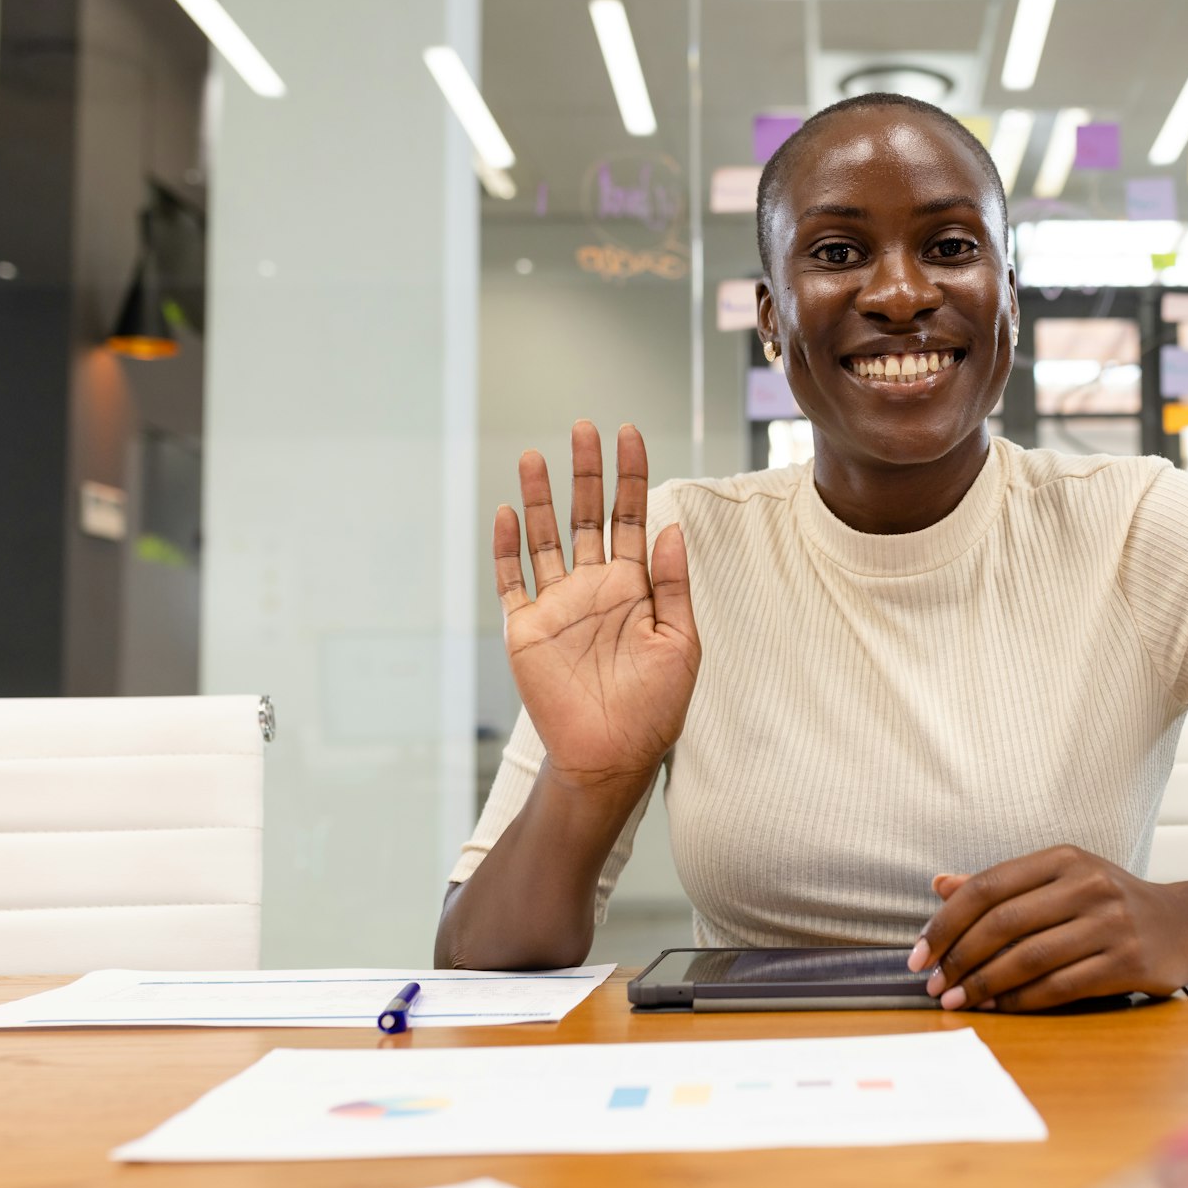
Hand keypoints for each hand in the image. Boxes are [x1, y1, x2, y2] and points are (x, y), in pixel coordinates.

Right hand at [494, 422, 700, 799]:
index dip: (630, 477)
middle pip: (586, 516)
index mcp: (634, 587)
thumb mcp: (680, 643)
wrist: (611, 758)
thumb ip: (674, 584)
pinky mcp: (526, 630)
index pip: (631, 518)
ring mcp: (557, 606)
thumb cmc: (654, 709)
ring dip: (541, 498)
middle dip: (586, 473)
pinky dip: (508, 548)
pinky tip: (508, 513)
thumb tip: (672, 525)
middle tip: (584, 428)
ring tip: (535, 456)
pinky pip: (513, 581)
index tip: (629, 435)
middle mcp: (594, 588)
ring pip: (546, 539)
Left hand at [907, 847, 1187, 1012]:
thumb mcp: (1060, 880)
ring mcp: (1111, 924)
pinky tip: (998, 1008)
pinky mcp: (1127, 963)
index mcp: (1064, 858)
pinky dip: (1021, 1001)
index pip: (988, 886)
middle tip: (933, 984)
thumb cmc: (1110, 902)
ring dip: (983, 985)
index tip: (919, 952)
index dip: (946, 922)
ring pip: (1028, 959)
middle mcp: (1088, 885)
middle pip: (1003, 923)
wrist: (1184, 925)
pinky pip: (1059, 987)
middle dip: (958, 958)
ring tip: (957, 1000)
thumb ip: (1002, 885)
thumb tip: (940, 885)